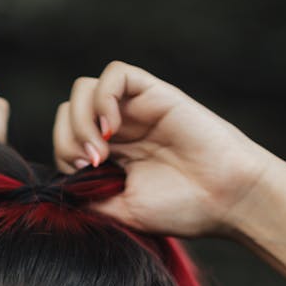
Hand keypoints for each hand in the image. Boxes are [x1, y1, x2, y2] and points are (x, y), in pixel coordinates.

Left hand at [53, 61, 272, 236]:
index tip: (84, 179)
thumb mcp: (122, 212)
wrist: (227, 199)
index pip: (65, 138)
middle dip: (67, 139)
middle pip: (68, 111)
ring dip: (80, 121)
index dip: (63, 155)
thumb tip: (58, 187)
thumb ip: (89, 196)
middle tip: (92, 165)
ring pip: (83, 89)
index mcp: (112, 155)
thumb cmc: (184, 209)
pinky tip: (113, 130)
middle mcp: (120, 128)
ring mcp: (136, 108)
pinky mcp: (155, 92)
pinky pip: (114, 74)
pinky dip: (102, 98)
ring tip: (101, 152)